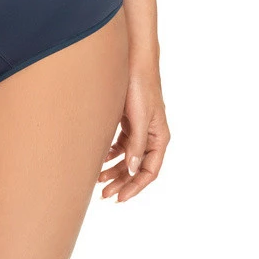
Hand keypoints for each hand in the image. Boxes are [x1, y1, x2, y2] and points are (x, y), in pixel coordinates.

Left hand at [98, 66, 169, 201]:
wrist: (133, 60)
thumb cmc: (140, 86)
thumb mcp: (138, 117)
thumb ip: (136, 144)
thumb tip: (133, 170)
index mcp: (159, 138)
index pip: (150, 172)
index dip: (135, 187)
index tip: (119, 198)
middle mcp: (151, 136)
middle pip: (137, 168)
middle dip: (122, 182)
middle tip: (104, 195)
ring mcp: (140, 128)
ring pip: (128, 158)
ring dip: (115, 170)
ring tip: (99, 181)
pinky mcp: (129, 120)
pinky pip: (121, 144)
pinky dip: (111, 154)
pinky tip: (100, 159)